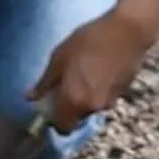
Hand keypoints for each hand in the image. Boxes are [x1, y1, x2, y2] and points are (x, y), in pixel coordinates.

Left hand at [26, 9, 152, 132]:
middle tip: (68, 83)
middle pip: (77, 117)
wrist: (128, 31)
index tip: (52, 104)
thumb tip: (30, 98)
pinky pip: (105, 97)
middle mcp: (92, 107)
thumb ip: (45, 82)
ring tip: (86, 71)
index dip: (55, 120)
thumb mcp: (60, 57)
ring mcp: (110, 100)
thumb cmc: (89, 41)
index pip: (62, 128)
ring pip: (92, 106)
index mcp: (73, 101)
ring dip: (86, 96)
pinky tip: (101, 68)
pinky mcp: (123, 92)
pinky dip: (100, 89)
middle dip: (71, 105)